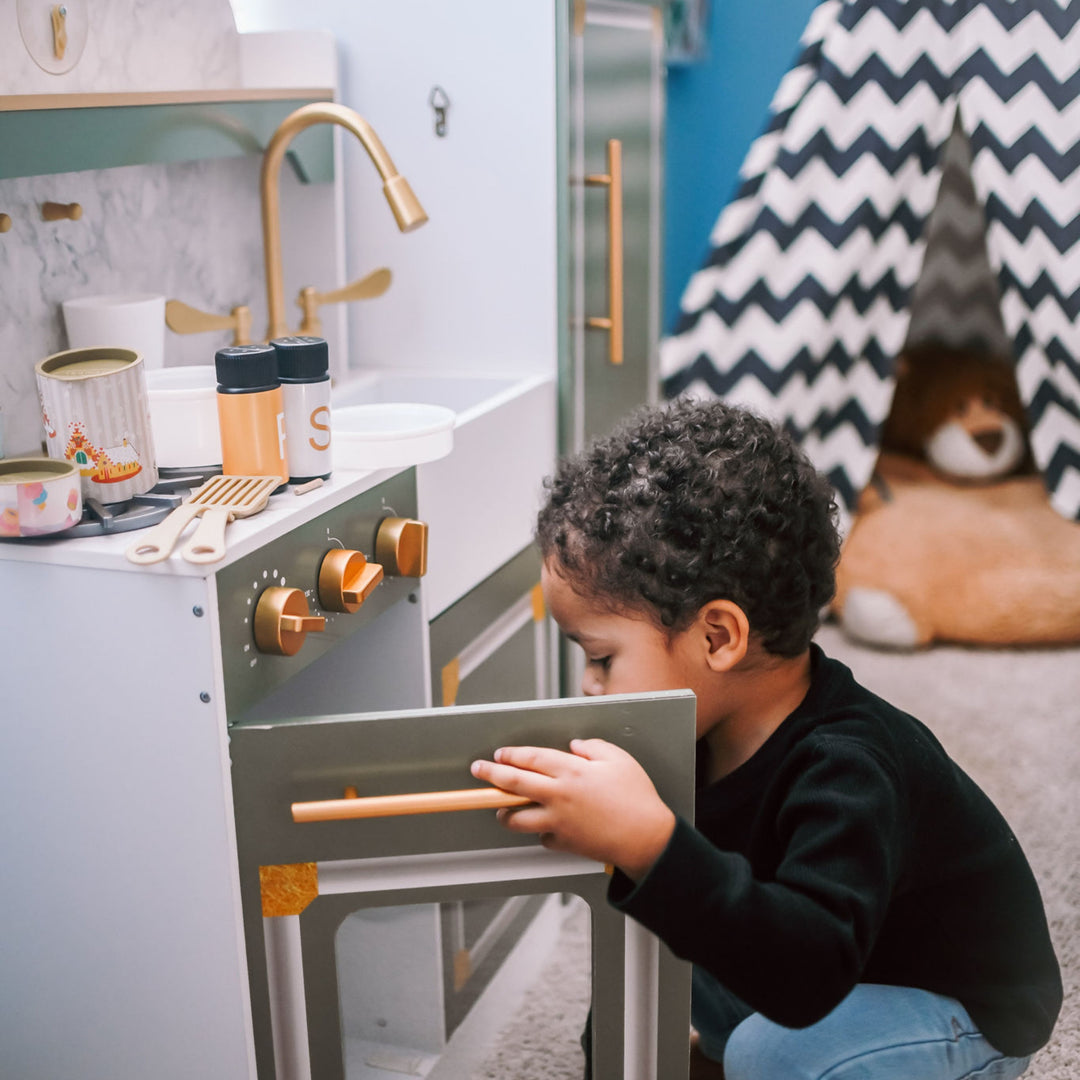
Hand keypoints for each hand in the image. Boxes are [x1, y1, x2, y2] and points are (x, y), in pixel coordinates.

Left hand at [470, 739, 675, 879]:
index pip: (530, 758)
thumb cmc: (637, 798)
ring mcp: (558, 821)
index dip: (511, 755)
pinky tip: (547, 826)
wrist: (646, 838)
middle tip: (478, 771)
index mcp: (571, 771)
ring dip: (505, 812)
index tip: (499, 755)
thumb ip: (594, 748)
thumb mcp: (619, 760)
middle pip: (514, 784)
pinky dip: (541, 832)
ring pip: (517, 818)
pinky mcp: (563, 843)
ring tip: (501, 808)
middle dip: (490, 776)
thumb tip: (576, 746)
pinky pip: (542, 837)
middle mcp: (558, 795)